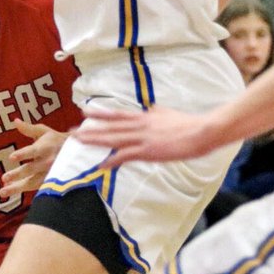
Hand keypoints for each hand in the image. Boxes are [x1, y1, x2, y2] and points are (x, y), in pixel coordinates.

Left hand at [0, 119, 67, 197]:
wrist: (76, 153)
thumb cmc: (56, 140)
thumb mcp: (44, 132)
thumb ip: (28, 129)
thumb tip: (15, 121)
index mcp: (45, 147)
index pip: (33, 151)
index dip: (23, 154)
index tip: (11, 157)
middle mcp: (47, 162)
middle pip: (31, 169)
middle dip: (17, 174)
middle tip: (4, 178)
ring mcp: (49, 174)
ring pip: (32, 182)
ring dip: (17, 187)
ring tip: (3, 192)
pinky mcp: (50, 182)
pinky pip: (35, 188)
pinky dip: (23, 189)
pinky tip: (12, 190)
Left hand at [77, 105, 217, 166]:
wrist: (201, 130)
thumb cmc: (189, 124)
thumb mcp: (168, 114)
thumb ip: (156, 112)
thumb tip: (151, 109)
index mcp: (145, 117)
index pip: (118, 115)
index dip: (101, 114)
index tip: (85, 112)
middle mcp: (140, 125)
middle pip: (110, 127)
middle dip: (90, 129)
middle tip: (72, 131)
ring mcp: (143, 138)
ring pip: (113, 139)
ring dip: (95, 140)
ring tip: (79, 141)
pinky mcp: (148, 150)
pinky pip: (125, 155)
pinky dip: (112, 160)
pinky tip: (101, 165)